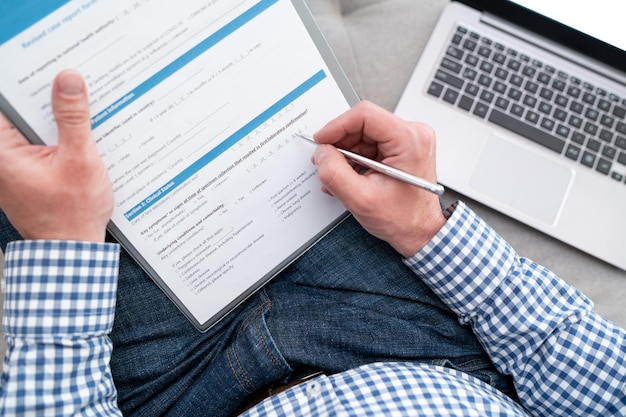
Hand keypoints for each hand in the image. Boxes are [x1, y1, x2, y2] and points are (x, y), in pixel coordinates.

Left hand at [0, 70, 112, 241]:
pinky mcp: (29, 171)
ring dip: (55, 116)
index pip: (4, 102)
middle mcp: (3, 156)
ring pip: (31, 125)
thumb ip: (72, 118)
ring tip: (80, 106)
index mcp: (3, 151)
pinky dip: (58, 134)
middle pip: (18, 111)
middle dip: (45, 95)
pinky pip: (41, 141)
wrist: (74, 251)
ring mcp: (14, 165)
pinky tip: (81, 132)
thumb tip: (67, 79)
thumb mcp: (79, 160)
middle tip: (72, 82)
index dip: (23, 79)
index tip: (46, 65)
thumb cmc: (71, 215)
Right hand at [311, 101, 445, 256]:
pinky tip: (351, 177)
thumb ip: (335, 173)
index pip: (364, 115)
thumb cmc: (403, 219)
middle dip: (340, 144)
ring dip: (346, 155)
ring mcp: (409, 140)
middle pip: (363, 124)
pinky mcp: (402, 148)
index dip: (336, 126)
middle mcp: (413, 134)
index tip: (321, 140)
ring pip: (363, 135)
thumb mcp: (361, 199)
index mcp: (409, 140)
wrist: (420, 233)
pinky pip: (370, 144)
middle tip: (326, 164)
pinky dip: (355, 159)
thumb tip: (321, 153)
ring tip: (340, 178)